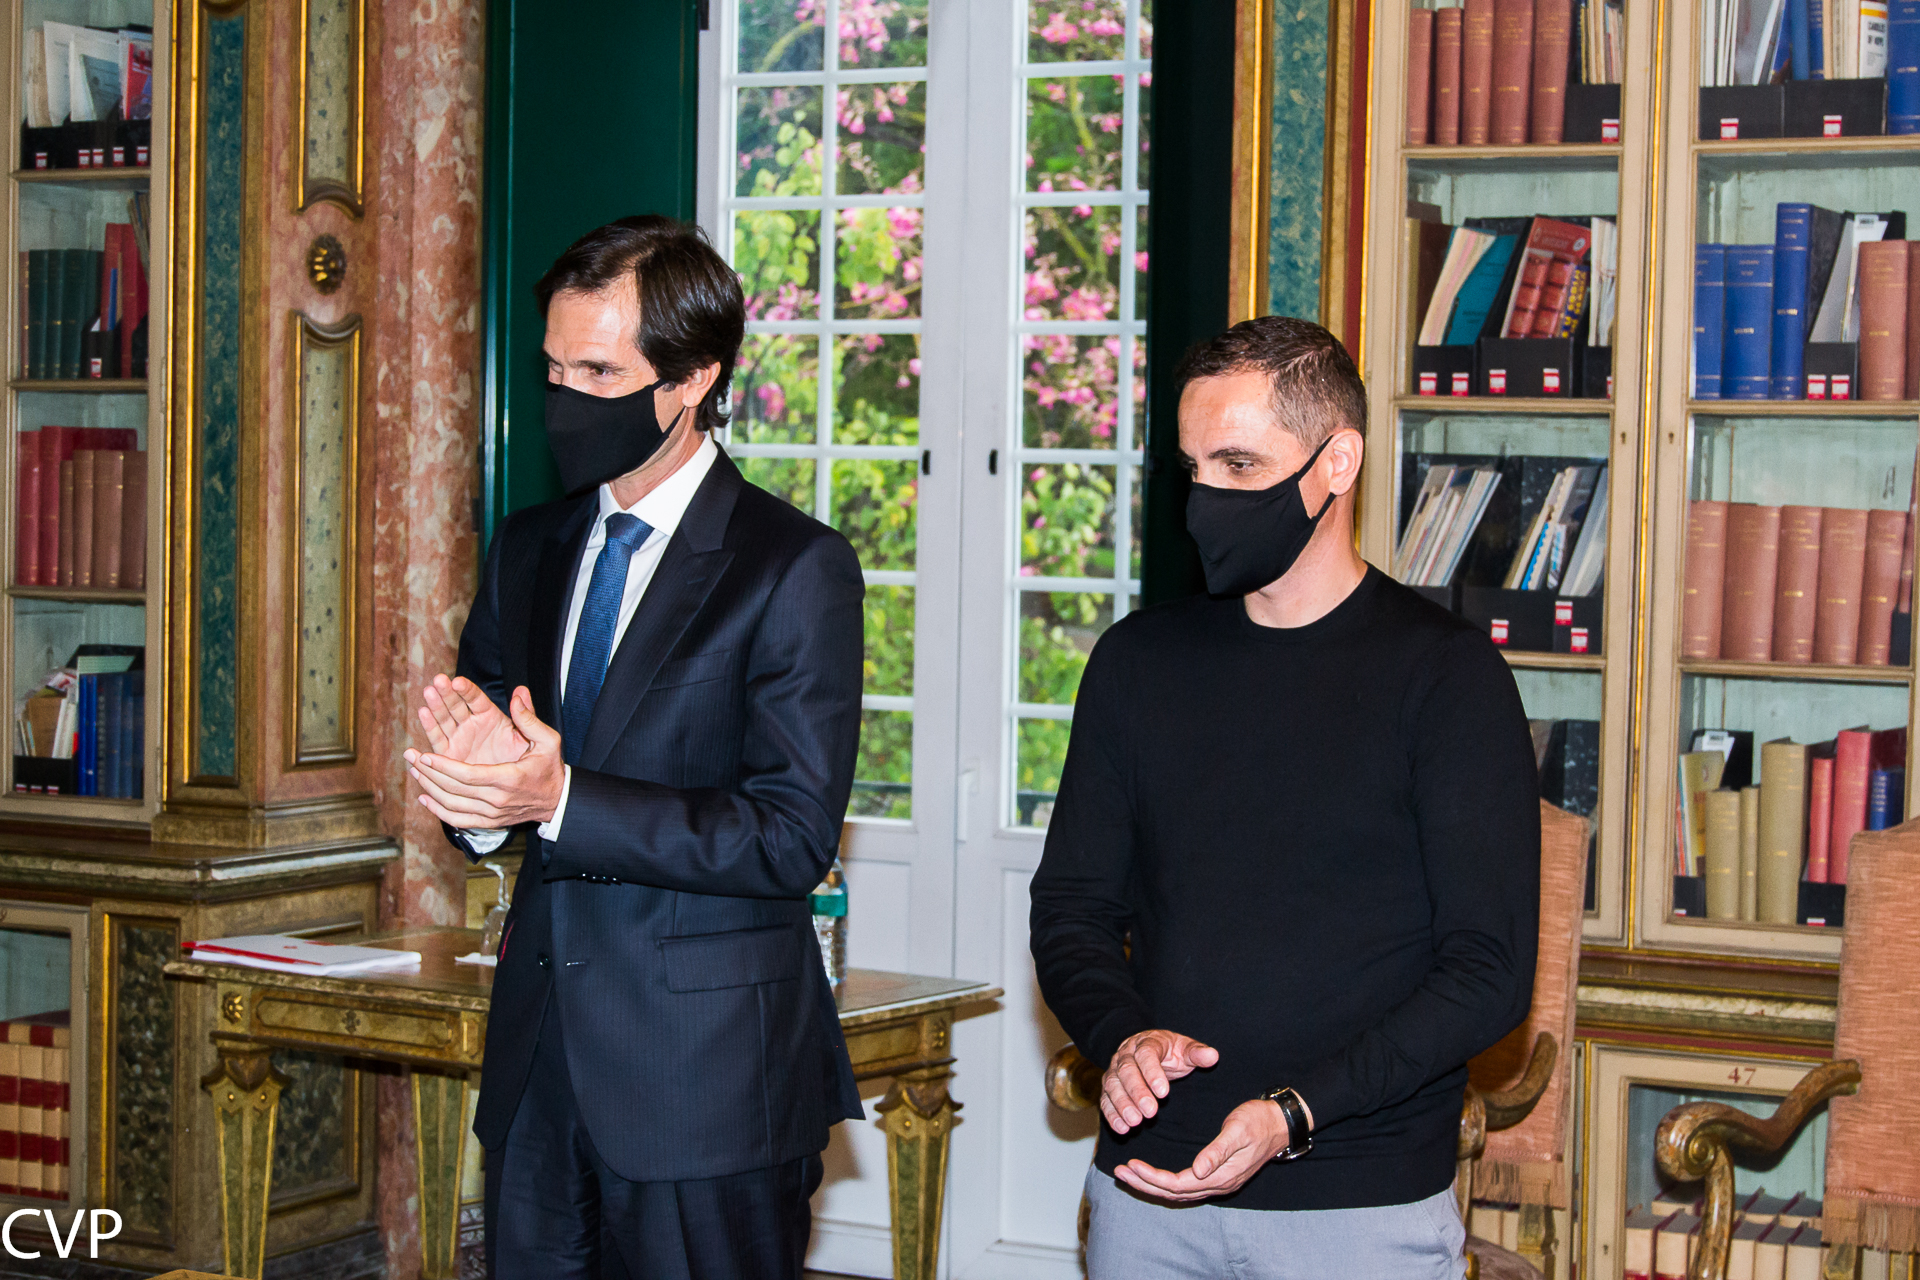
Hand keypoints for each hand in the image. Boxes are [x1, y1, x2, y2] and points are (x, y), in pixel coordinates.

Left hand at [404, 686, 565, 827]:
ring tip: (413, 771)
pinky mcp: (488, 822)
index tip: (425, 755)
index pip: (468, 775)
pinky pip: (457, 819)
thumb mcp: (548, 741)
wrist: (556, 800)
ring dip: (429, 788)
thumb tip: (517, 694)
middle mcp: (497, 800)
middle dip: (429, 773)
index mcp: (509, 778)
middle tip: (410, 757)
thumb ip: (530, 719)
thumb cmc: (550, 767)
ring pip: (451, 804)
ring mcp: (491, 814)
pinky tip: (424, 799)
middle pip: (454, 790)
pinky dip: (438, 810)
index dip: (443, 767)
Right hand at [416, 674, 527, 766]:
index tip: (457, 682)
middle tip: (438, 680)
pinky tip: (423, 713)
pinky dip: (430, 727)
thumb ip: (528, 716)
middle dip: (446, 693)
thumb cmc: (534, 760)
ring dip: (435, 706)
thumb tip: (522, 691)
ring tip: (429, 692)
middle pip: (456, 705)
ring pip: (444, 719)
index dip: (467, 690)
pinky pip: (438, 740)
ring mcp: (460, 739)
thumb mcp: (538, 737)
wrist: (526, 787)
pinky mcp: (450, 755)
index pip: (476, 699)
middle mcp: (472, 725)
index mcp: (491, 717)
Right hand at [1100, 1029, 1219, 1133]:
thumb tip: (1213, 1055)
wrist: (1150, 1051)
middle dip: (1137, 1092)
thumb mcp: (1185, 1049)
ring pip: (1113, 1086)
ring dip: (1122, 1105)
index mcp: (1146, 1042)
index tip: (1164, 1093)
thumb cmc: (1170, 1053)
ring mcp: (1114, 1070)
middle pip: (1126, 1071)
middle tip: (1150, 1112)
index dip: (1153, 1073)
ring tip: (1135, 1122)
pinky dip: (1111, 1114)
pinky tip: (1122, 1128)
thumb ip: (1197, 1053)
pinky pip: (1105, 1099)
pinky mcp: (1109, 1087)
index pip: (1146, 1054)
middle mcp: (1125, 1055)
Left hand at [1113, 1098, 1290, 1202]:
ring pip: (1178, 1192)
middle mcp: (1217, 1184)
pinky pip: (1185, 1186)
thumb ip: (1218, 1151)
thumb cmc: (1258, 1121)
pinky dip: (1165, 1183)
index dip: (1153, 1177)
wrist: (1279, 1124)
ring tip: (1128, 1174)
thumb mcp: (1238, 1130)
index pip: (1178, 1184)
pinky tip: (1152, 1175)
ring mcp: (1217, 1182)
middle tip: (1119, 1172)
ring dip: (1151, 1185)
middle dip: (1144, 1184)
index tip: (1132, 1165)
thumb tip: (1197, 1169)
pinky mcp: (1216, 1175)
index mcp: (1220, 1176)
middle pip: (1174, 1193)